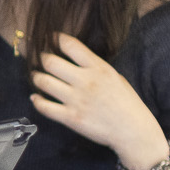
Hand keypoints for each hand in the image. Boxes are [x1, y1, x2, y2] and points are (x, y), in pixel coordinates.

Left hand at [26, 33, 167, 168]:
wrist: (133, 131)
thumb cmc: (126, 103)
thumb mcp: (114, 76)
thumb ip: (94, 67)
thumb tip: (72, 58)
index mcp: (99, 68)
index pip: (70, 45)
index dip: (55, 38)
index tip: (49, 38)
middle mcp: (85, 81)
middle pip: (50, 61)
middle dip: (41, 58)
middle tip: (39, 59)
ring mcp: (76, 100)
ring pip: (43, 82)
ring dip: (36, 77)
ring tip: (37, 77)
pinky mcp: (70, 118)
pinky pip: (44, 106)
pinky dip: (36, 100)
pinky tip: (36, 97)